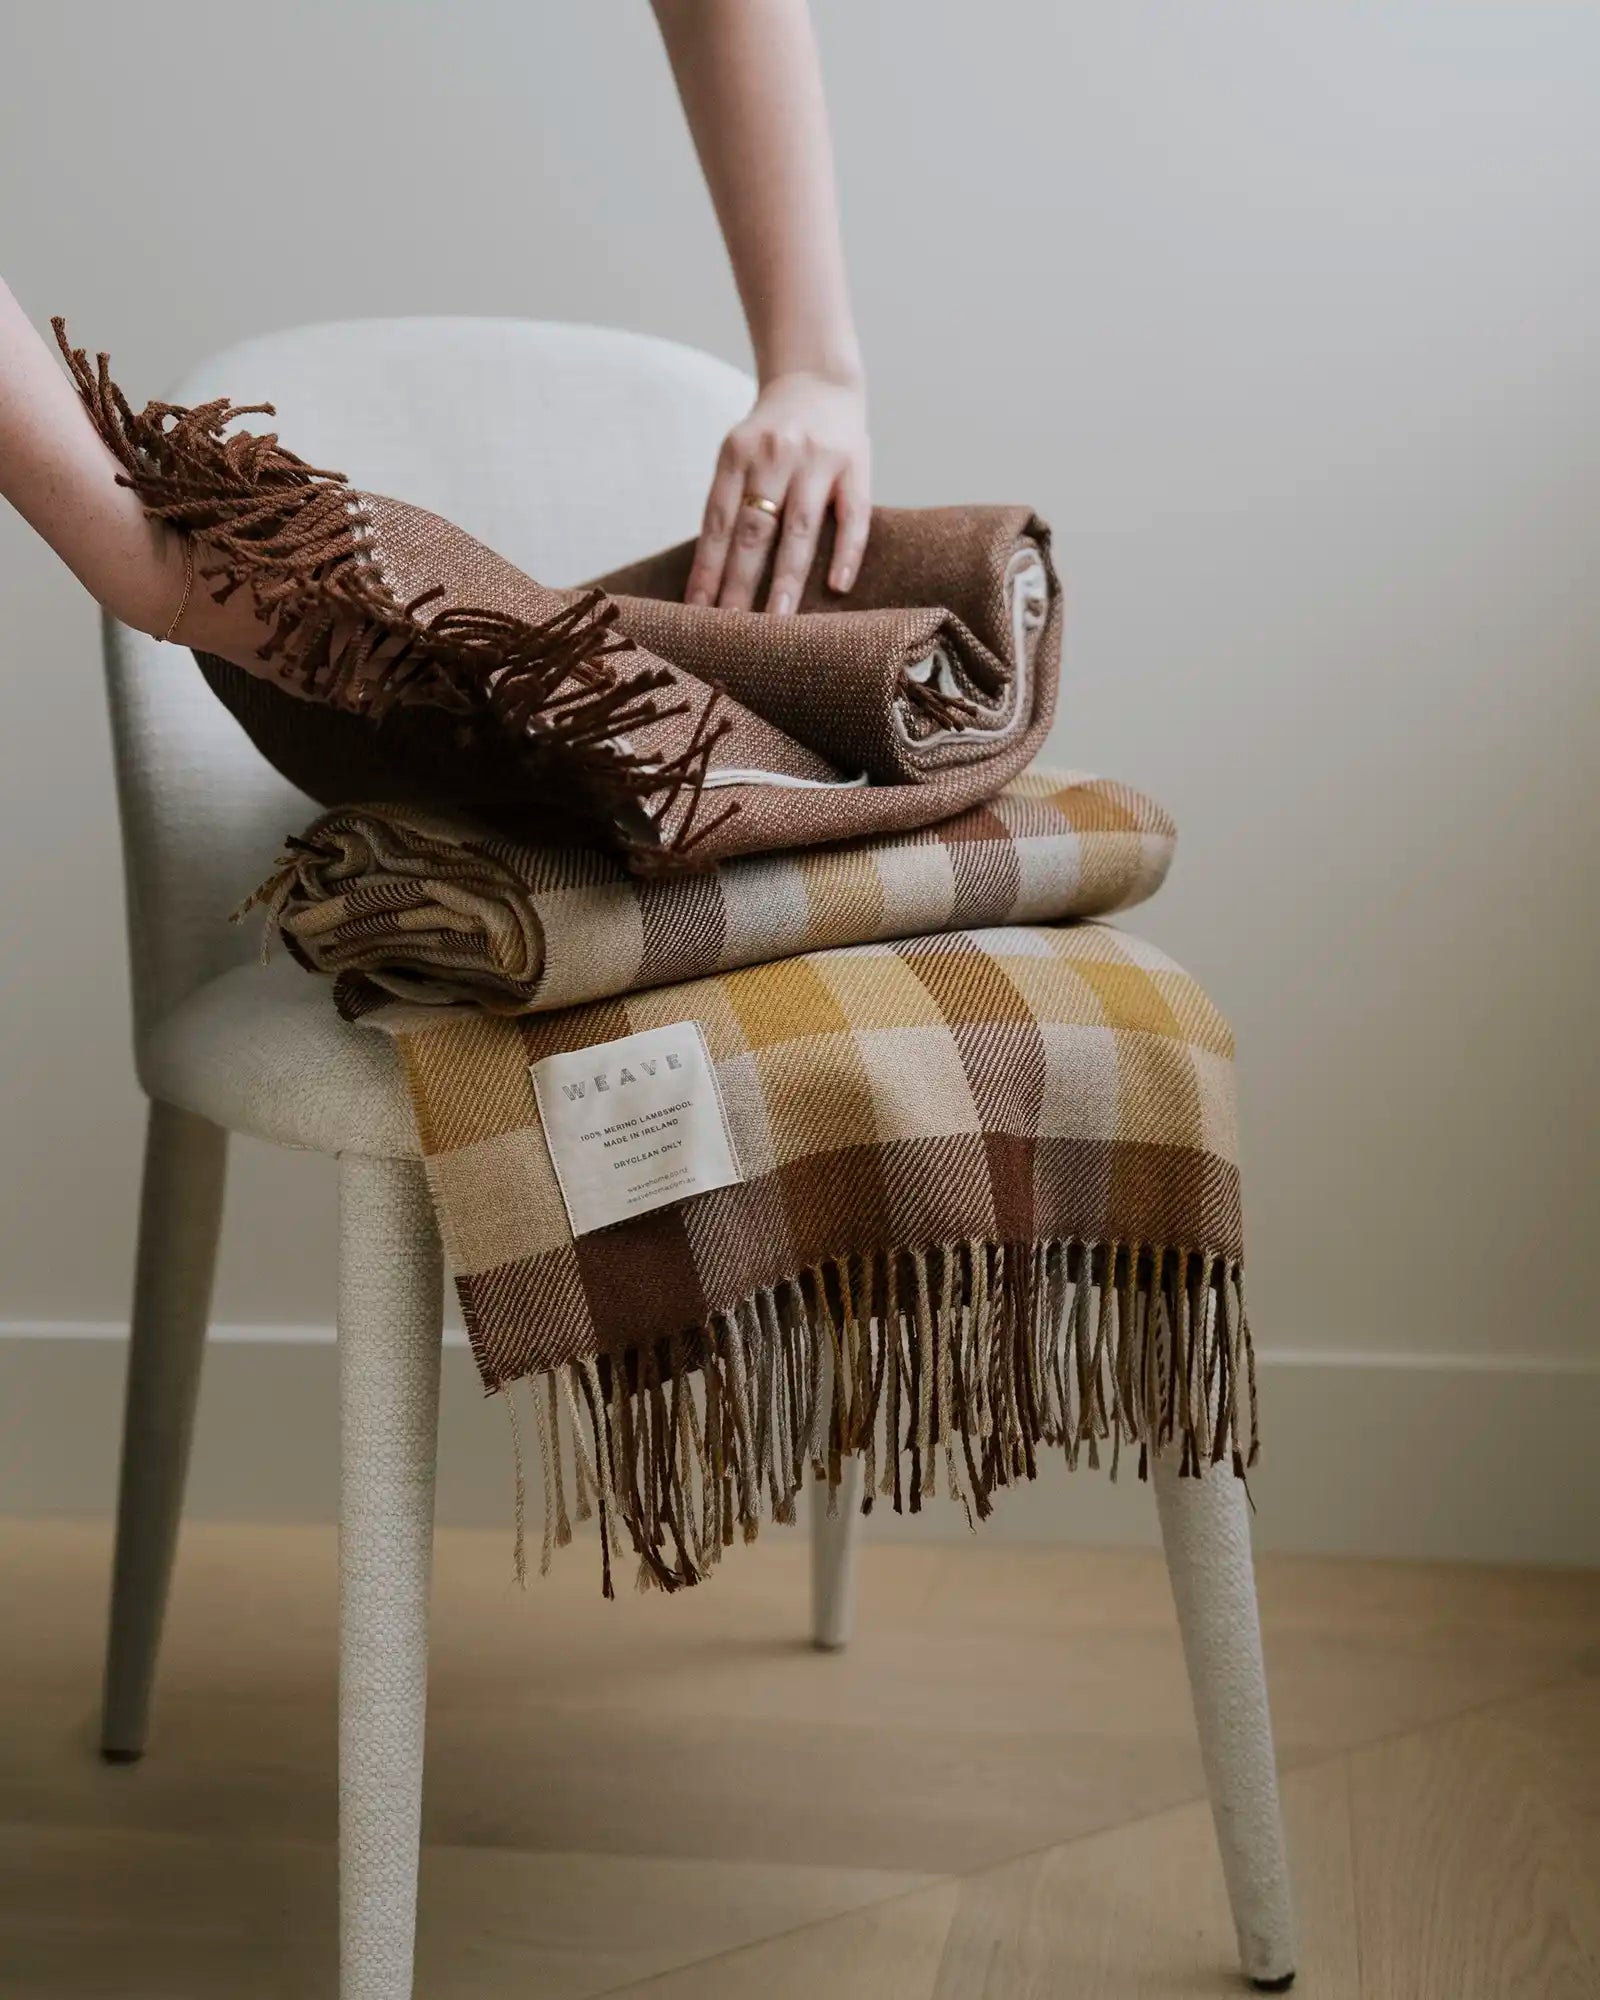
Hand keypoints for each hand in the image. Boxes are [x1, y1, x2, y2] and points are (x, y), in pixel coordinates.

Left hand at [686, 370, 869, 614]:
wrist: (819, 379)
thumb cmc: (773, 436)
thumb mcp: (740, 454)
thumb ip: (730, 502)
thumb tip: (709, 578)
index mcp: (737, 453)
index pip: (718, 522)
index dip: (707, 569)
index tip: (697, 611)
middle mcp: (775, 454)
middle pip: (754, 530)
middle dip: (741, 584)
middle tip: (733, 630)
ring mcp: (817, 458)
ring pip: (800, 528)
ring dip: (787, 578)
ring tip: (779, 622)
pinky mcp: (856, 463)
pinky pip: (853, 515)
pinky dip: (846, 552)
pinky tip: (838, 587)